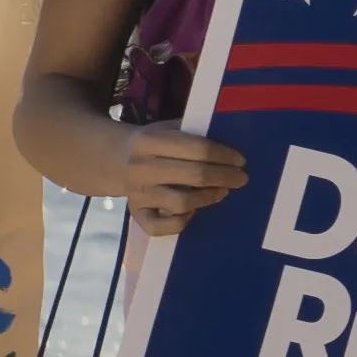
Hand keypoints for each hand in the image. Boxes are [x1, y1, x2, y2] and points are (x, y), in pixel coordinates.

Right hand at [120, 125, 251, 223]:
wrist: (116, 160)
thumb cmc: (155, 145)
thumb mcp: (168, 128)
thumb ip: (194, 133)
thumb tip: (233, 142)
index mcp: (149, 141)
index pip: (197, 148)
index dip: (224, 155)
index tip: (241, 160)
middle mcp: (139, 168)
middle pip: (194, 175)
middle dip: (224, 177)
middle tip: (241, 178)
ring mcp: (136, 194)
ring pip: (181, 203)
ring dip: (208, 198)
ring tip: (222, 191)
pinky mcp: (135, 215)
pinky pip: (161, 227)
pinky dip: (181, 222)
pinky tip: (192, 212)